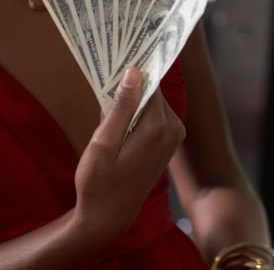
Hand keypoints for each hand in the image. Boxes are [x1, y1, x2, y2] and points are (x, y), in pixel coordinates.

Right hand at [71, 67, 185, 245]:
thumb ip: (121, 107)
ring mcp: (174, 135)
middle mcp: (173, 128)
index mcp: (159, 126)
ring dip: (131, 99)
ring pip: (151, 101)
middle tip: (105, 80)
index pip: (150, 80)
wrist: (109, 217)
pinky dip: (136, 112)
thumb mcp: (103, 143)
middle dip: (130, 84)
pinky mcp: (168, 140)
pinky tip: (116, 119)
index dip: (132, 69)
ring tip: (107, 103)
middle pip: (152, 90)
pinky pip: (153, 114)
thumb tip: (134, 71)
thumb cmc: (99, 183)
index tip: (117, 56)